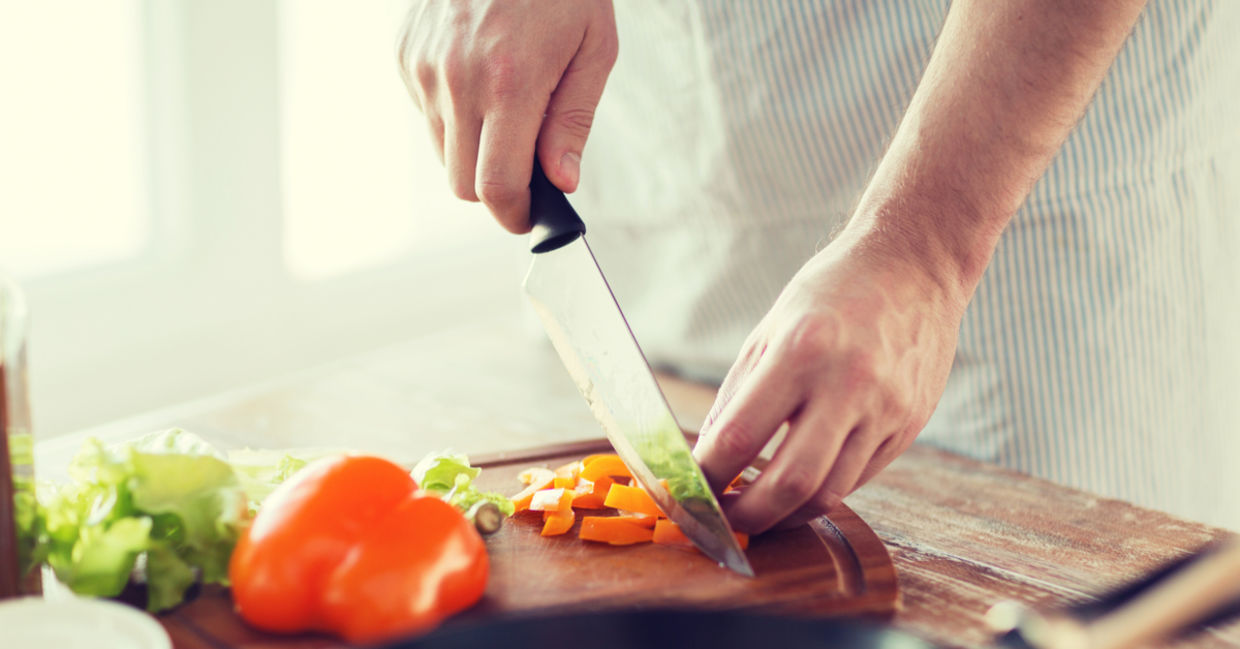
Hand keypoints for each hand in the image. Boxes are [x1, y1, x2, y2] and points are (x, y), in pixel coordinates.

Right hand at [398, 0, 617, 232]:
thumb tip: (561, 183)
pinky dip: (454, 113)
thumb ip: (573, 122)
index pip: (496, 186)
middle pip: (462, 183)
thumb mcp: (593, 48)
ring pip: (442, 152)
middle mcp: (457, 80)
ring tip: (508, 105)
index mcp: (511, 83)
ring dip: (474, 149)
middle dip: (495, 189)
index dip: (513, 214)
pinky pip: (426, 114)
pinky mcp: (405, 54)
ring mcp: (424, 67)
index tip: (528, 216)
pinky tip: (480, 75)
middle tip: (527, 167)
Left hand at [692, 228, 966, 533]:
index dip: (708, 476)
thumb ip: (737, 395)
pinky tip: (799, 485)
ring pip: (829, 493)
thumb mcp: (770, 330)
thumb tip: (708, 456)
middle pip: (790, 483)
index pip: (740, 436)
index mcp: (801, 351)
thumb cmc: (832, 292)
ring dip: (785, 514)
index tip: (689, 491)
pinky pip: (857, 478)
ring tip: (757, 510)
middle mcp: (848, 384)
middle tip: (723, 521)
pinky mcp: (908, 426)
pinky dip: (821, 491)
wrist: (915, 266)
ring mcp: (885, 410)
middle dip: (748, 516)